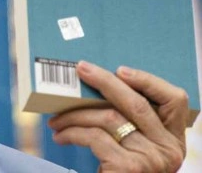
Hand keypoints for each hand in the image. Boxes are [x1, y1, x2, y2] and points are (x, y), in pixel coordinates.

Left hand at [48, 61, 188, 172]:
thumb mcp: (137, 151)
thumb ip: (132, 126)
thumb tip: (97, 89)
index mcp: (175, 141)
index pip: (176, 100)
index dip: (149, 80)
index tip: (121, 70)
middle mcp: (169, 150)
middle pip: (135, 102)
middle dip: (104, 81)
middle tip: (80, 69)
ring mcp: (151, 160)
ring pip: (107, 117)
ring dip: (75, 114)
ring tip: (56, 119)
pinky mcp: (128, 168)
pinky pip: (93, 137)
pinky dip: (71, 132)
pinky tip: (60, 136)